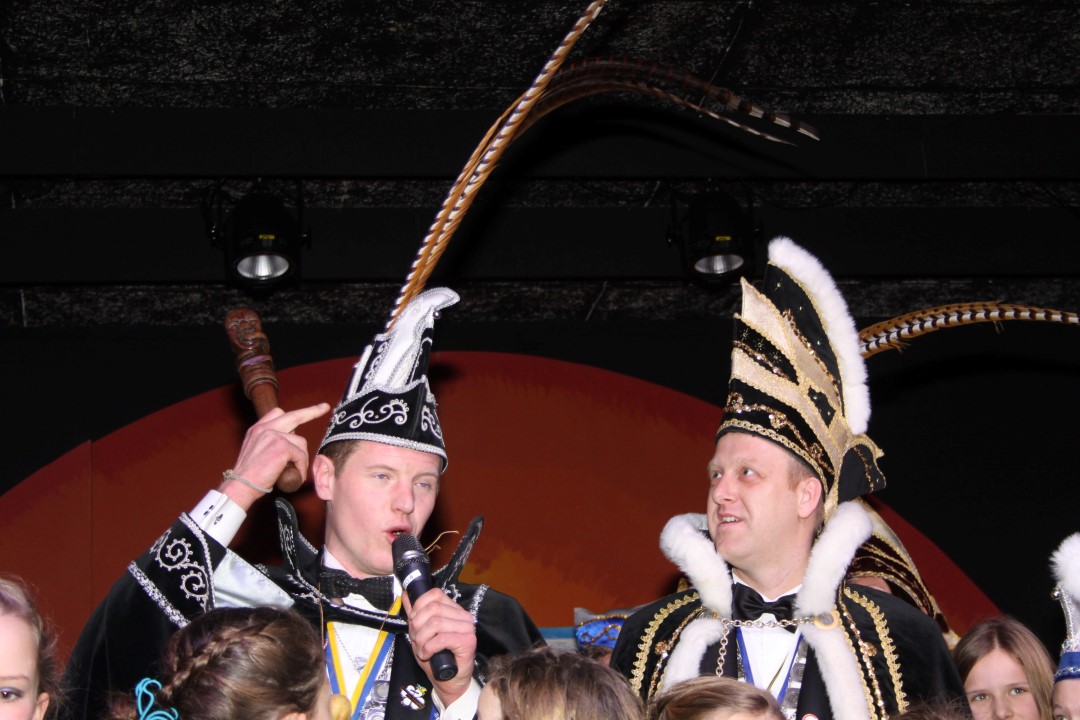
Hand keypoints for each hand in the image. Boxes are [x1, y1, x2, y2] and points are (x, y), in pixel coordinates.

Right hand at [219, 402, 330, 509]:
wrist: (241, 485)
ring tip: (295, 471)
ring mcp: (273, 435)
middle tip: (324, 407)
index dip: (294, 413)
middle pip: (294, 415)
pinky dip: (301, 467)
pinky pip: (300, 455)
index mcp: (258, 428)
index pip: (278, 413)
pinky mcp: (282, 446)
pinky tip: (295, 475)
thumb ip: (270, 441)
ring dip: (302, 458)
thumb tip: (291, 439)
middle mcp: (265, 428)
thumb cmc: (250, 475)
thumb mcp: (256, 451)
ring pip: (300, 442)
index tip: (309, 410)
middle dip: (312, 411)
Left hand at [402, 587, 477, 706]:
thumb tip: (406, 594)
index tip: (413, 620)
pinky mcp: (468, 641)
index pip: (435, 594)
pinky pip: (442, 638)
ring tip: (422, 649)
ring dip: (422, 638)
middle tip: (417, 640)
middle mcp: (463, 616)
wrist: (449, 680)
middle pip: (433, 609)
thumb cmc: (436, 657)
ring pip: (435, 623)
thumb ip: (416, 614)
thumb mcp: (421, 633)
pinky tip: (427, 655)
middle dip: (418, 626)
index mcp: (454, 610)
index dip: (419, 605)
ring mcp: (467, 628)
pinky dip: (429, 647)